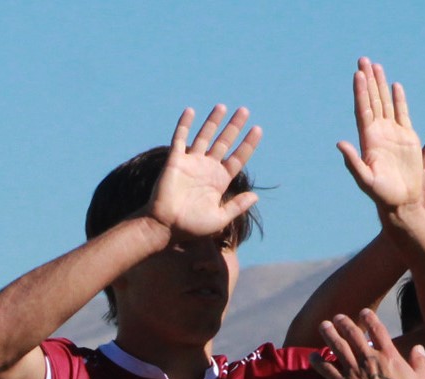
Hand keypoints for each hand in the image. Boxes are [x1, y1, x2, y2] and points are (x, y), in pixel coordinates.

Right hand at [146, 105, 261, 240]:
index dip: (248, 144)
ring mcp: (191, 163)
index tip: (258, 130)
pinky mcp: (175, 160)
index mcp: (219, 181)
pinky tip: (191, 111)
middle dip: (234, 127)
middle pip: (224, 142)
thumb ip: (237, 206)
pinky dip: (184, 124)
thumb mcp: (220, 218)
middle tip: (245, 111)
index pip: (238, 158)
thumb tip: (255, 196)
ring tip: (223, 107)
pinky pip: (180, 138)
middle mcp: (207, 168)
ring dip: (213, 121)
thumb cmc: (192, 227)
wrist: (166, 226)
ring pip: (205, 136)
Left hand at [314, 309, 424, 378]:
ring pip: (338, 347)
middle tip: (338, 317)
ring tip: (324, 325)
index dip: (370, 319)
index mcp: (388, 356)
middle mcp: (369, 359)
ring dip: (330, 334)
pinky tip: (312, 356)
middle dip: (345, 323)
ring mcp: (354, 371)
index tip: (364, 312)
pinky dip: (318, 362)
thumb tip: (419, 348)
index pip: (378, 331)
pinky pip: (327, 370)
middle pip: (354, 335)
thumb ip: (420, 363)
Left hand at [337, 58, 424, 214]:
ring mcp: (393, 134)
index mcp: (368, 140)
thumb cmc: (382, 195)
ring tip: (376, 66)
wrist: (401, 202)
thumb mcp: (365, 180)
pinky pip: (402, 114)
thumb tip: (339, 143)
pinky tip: (395, 86)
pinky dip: (399, 99)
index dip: (360, 92)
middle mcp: (378, 133)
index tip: (358, 74)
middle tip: (363, 59)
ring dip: (381, 84)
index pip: (363, 110)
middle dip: (368, 80)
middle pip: (372, 100)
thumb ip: (353, 162)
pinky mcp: (407, 138)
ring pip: (385, 103)